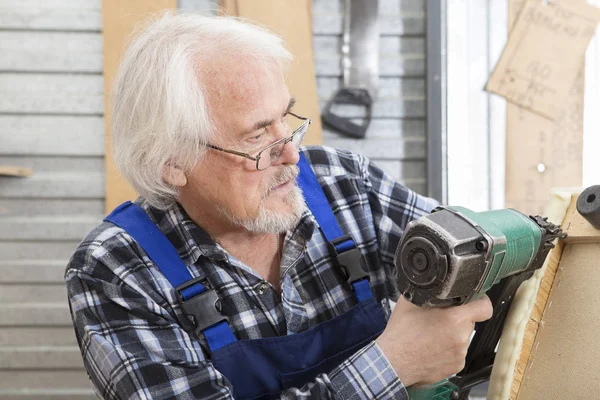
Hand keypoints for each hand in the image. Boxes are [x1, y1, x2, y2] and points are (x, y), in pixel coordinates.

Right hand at [375, 295, 492, 386]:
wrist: (393, 361)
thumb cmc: (401, 333)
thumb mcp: (410, 302)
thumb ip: (427, 291)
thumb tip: (433, 283)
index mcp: (455, 318)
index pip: (484, 307)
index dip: (480, 301)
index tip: (474, 300)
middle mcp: (461, 337)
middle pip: (469, 322)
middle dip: (457, 318)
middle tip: (439, 319)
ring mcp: (460, 354)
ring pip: (462, 338)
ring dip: (452, 335)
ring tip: (432, 336)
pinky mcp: (456, 367)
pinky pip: (456, 353)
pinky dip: (447, 350)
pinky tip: (431, 349)